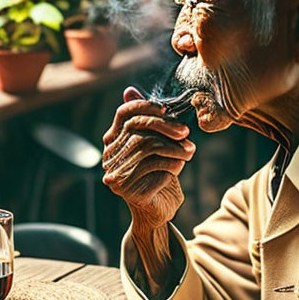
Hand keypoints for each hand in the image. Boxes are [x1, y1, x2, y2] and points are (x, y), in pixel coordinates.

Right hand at [102, 87, 195, 290]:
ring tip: (188, 152)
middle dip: (165, 127)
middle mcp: (110, 158)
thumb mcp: (156, 143)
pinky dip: (172, 166)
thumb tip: (130, 89)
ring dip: (174, 148)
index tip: (166, 109)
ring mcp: (117, 175)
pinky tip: (178, 168)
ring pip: (147, 148)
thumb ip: (148, 121)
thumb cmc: (159, 172)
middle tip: (185, 133)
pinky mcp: (129, 191)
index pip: (123, 114)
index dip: (143, 107)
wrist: (160, 210)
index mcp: (113, 142)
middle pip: (136, 130)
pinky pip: (156, 169)